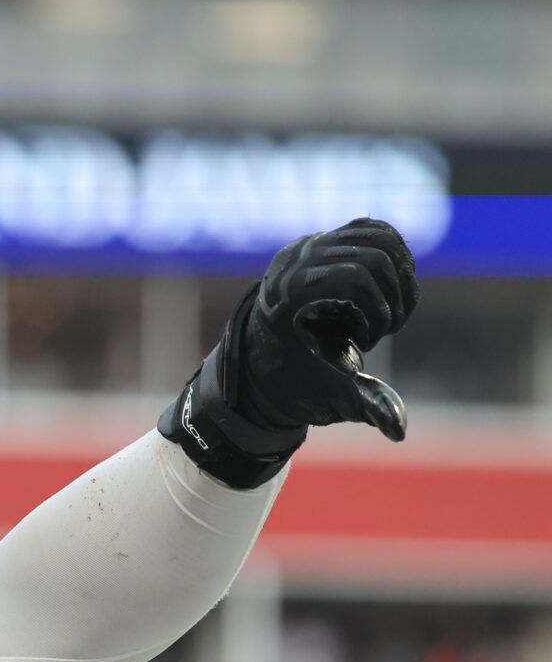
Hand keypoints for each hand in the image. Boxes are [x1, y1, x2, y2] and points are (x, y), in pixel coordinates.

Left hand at [237, 218, 420, 440]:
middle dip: (392, 300)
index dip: (379, 315)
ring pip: (381, 239)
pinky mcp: (323, 243)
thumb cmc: (292, 386)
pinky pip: (372, 230)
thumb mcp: (330, 398)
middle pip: (376, 258)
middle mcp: (294, 261)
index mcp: (288, 294)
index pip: (356, 277)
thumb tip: (400, 432)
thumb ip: (367, 407)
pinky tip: (392, 289)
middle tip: (377, 333)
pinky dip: (396, 255)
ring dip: (399, 280)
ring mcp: (307, 247)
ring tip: (383, 314)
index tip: (363, 345)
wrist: (261, 367)